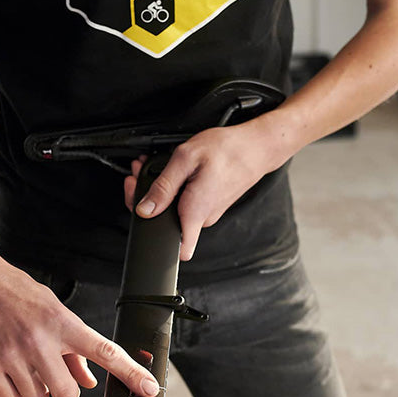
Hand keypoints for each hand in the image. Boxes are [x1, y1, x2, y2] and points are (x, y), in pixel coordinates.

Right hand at [0, 243, 160, 396]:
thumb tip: (90, 381)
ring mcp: (12, 355)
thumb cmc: (15, 292)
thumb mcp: (53, 310)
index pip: (106, 352)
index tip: (150, 389)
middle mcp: (40, 341)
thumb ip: (73, 349)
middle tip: (54, 374)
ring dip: (38, 390)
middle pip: (69, 394)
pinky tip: (9, 370)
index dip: (131, 373)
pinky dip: (13, 391)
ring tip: (27, 365)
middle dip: (66, 390)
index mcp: (63, 324)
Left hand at [123, 121, 286, 259]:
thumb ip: (163, 186)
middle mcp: (202, 218)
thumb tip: (145, 209)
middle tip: (141, 172)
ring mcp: (208, 213)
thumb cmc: (228, 150)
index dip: (152, 234)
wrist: (256, 148)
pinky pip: (188, 203)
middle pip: (166, 221)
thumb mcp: (186, 159)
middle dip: (148, 197)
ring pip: (175, 209)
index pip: (175, 249)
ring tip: (157, 165)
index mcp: (194, 211)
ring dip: (162, 190)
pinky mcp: (210, 206)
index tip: (141, 210)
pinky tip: (176, 170)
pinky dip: (177, 188)